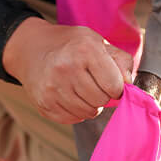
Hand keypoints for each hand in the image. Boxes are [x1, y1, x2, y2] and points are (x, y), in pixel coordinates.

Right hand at [2, 17, 132, 124]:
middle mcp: (66, 69)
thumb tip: (129, 84)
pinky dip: (76, 111)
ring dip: (90, 104)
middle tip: (93, 83)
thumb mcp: (97, 41)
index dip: (117, 86)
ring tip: (81, 88)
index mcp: (84, 50)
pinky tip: (69, 95)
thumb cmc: (70, 44)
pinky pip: (72, 119)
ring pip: (88, 112)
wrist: (31, 48)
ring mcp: (52, 88)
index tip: (110, 80)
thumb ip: (120, 61)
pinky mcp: (44, 104)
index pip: (115, 86)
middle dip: (103, 95)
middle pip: (102, 100)